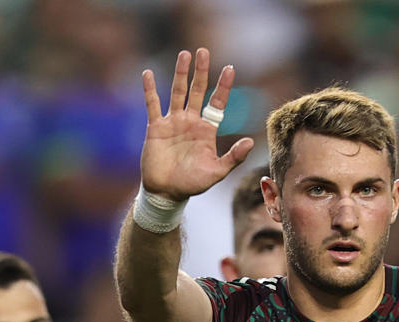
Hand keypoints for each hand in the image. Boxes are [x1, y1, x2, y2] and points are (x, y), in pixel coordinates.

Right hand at [140, 48, 253, 200]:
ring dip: (181, 74)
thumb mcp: (217, 172)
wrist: (167, 193)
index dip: (223, 86)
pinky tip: (148, 73)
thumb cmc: (192, 184)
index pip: (217, 103)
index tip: (230, 68)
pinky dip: (150, 89)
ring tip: (185, 54)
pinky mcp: (155, 127)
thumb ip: (233, 157)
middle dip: (201, 72)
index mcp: (206, 130)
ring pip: (177, 93)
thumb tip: (250, 141)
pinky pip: (152, 105)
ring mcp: (173, 123)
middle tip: (203, 51)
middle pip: (197, 91)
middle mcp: (190, 122)